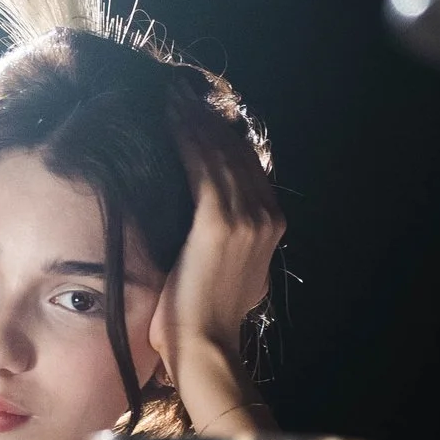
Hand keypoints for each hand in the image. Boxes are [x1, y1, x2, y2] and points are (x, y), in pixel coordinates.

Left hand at [147, 123, 281, 433]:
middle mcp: (266, 215)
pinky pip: (201, 163)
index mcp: (271, 225)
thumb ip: (229, 244)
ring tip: (171, 93)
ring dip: (194, 118)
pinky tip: (168, 113)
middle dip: (207, 118)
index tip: (197, 112)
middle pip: (236, 150)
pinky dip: (185, 133)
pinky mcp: (219, 220)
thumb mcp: (229, 274)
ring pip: (219, 151)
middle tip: (180, 90)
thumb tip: (213, 232)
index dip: (222, 135)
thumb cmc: (203, 319)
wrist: (206, 348)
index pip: (247, 165)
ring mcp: (247, 216)